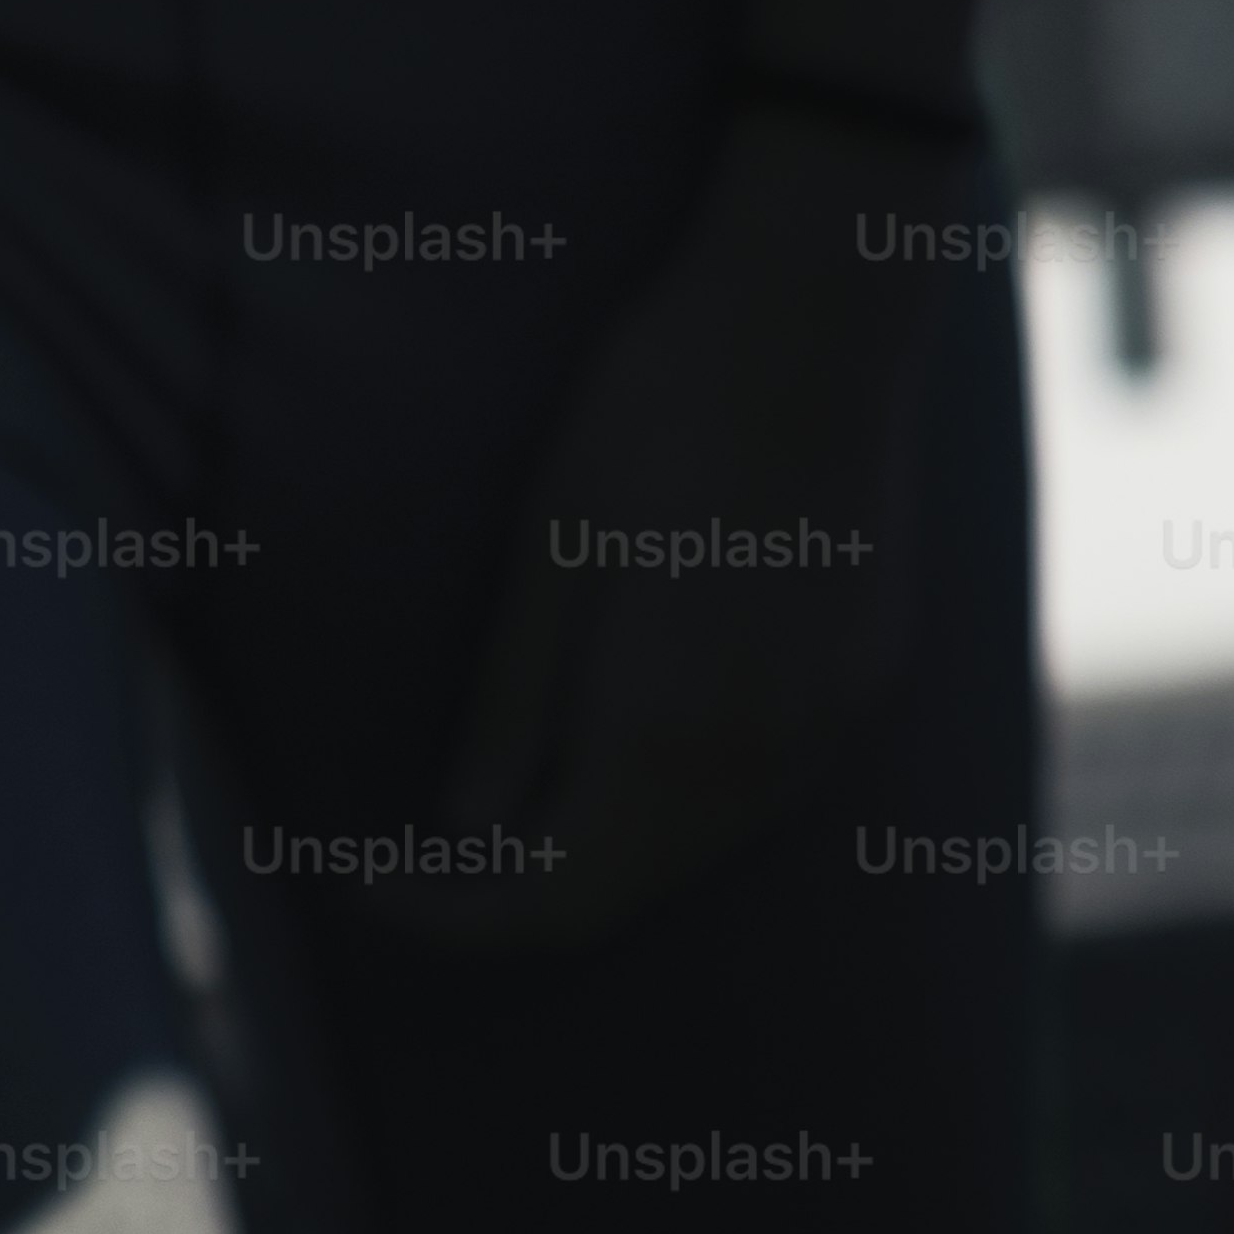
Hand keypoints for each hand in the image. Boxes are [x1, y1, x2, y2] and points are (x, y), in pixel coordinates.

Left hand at [380, 82, 981, 945]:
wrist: (814, 320)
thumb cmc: (653, 414)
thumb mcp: (550, 558)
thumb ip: (515, 707)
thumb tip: (467, 826)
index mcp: (671, 736)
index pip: (551, 900)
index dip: (453, 913)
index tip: (371, 883)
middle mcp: (765, 761)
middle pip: (623, 889)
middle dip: (512, 892)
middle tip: (412, 859)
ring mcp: (829, 724)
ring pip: (691, 844)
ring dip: (591, 844)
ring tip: (490, 807)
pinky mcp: (863, 678)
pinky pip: (751, 786)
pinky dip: (665, 796)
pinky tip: (607, 743)